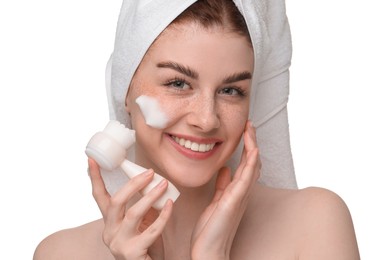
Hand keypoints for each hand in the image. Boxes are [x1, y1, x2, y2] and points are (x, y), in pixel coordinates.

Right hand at [88, 159, 172, 259]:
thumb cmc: (146, 245)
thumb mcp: (140, 223)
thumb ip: (141, 206)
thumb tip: (151, 181)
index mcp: (109, 223)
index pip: (98, 197)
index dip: (95, 177)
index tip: (92, 159)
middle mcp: (109, 233)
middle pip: (116, 202)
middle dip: (133, 184)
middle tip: (150, 172)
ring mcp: (119, 244)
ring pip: (133, 213)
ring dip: (150, 196)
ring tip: (163, 184)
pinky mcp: (133, 253)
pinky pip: (151, 230)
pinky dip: (163, 216)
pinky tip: (170, 205)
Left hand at [190, 121, 260, 259]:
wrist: (209, 250)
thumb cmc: (212, 229)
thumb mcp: (216, 201)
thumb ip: (222, 185)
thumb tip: (225, 170)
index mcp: (237, 191)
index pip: (246, 164)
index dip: (247, 147)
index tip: (244, 131)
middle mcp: (242, 192)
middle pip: (253, 162)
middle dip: (252, 142)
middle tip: (250, 125)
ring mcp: (240, 196)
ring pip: (252, 167)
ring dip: (252, 147)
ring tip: (251, 130)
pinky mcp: (234, 201)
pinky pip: (245, 180)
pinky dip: (251, 164)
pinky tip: (253, 151)